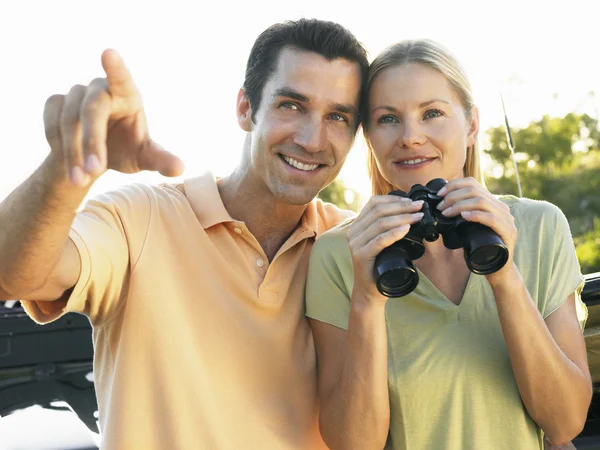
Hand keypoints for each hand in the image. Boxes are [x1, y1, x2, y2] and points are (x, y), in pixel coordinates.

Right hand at [43, 49, 183, 186]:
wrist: (92, 157)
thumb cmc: (126, 150)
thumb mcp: (145, 157)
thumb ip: (160, 160)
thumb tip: (179, 169)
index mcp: (128, 95)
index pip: (122, 78)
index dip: (115, 67)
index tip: (108, 53)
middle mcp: (101, 89)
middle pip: (92, 109)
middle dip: (91, 141)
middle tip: (94, 171)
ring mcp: (76, 93)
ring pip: (67, 120)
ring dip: (72, 152)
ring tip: (82, 180)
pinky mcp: (55, 103)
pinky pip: (51, 123)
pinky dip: (58, 146)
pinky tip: (69, 163)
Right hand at [346, 195, 423, 302]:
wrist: (370, 292)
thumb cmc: (380, 267)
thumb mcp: (382, 243)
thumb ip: (388, 228)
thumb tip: (411, 213)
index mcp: (357, 226)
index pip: (373, 203)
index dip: (394, 199)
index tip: (411, 201)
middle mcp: (353, 232)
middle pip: (378, 211)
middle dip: (402, 207)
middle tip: (419, 207)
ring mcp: (355, 244)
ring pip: (380, 223)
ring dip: (402, 218)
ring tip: (417, 217)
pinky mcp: (361, 256)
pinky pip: (379, 241)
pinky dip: (394, 233)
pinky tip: (406, 229)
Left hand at [435, 177, 517, 284]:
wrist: (498, 270)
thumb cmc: (481, 249)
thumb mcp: (469, 228)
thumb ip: (461, 216)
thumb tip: (440, 208)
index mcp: (492, 203)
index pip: (473, 183)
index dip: (454, 185)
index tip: (439, 194)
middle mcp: (501, 208)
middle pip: (475, 190)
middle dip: (453, 196)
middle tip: (440, 207)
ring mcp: (507, 219)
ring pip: (482, 201)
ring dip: (459, 205)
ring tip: (446, 213)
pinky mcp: (508, 232)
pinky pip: (492, 218)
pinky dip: (475, 215)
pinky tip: (463, 216)